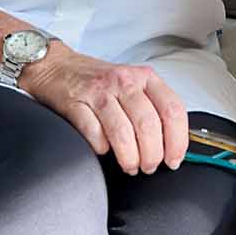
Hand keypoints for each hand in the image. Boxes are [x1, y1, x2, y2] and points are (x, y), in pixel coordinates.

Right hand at [25, 44, 187, 174]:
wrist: (57, 67)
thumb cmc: (99, 81)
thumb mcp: (133, 84)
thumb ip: (154, 107)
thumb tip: (174, 144)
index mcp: (145, 77)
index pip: (172, 109)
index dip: (178, 140)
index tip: (174, 159)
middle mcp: (124, 82)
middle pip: (148, 125)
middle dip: (152, 155)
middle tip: (148, 167)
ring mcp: (99, 92)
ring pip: (123, 133)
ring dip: (129, 158)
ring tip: (130, 166)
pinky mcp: (76, 104)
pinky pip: (94, 135)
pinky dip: (101, 149)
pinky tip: (104, 151)